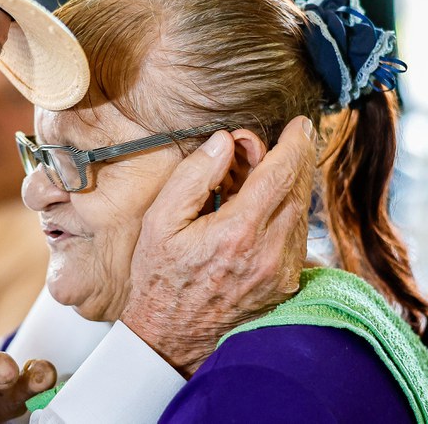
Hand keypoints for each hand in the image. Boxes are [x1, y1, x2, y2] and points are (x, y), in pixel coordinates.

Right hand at [120, 116, 316, 377]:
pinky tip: (259, 207)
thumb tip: (224, 141)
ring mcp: (282, 272)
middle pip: (298, 190)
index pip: (282, 174)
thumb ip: (194, 176)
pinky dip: (286, 211)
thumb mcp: (160, 221)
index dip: (294, 143)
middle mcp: (270, 253)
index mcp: (239, 232)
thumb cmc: (159, 276)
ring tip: (250, 178)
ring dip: (286, 185)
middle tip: (261, 148)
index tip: (299, 125)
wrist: (169, 336)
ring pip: (301, 212)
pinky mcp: (284, 284)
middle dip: (289, 159)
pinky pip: (297, 235)